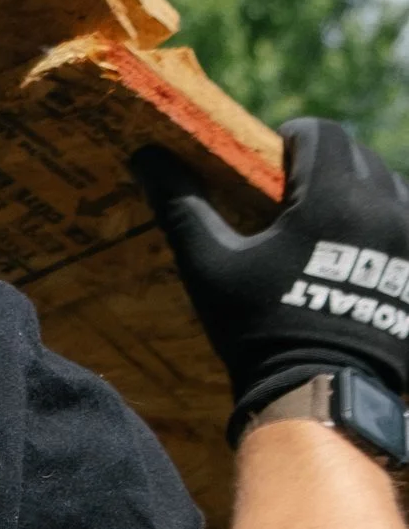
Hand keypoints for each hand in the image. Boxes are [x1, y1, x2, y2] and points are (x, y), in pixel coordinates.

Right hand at [140, 120, 408, 429]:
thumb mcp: (211, 265)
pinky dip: (379, 227)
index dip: (293, 138)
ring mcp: (408, 242)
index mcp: (334, 197)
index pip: (324, 132)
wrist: (320, 396)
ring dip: (358, 192)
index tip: (271, 163)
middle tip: (291, 198)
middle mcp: (384, 209)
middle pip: (360, 156)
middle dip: (326, 164)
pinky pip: (404, 227)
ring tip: (323, 228)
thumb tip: (145, 156)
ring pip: (390, 189)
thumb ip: (182, 204)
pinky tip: (349, 259)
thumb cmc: (259, 328)